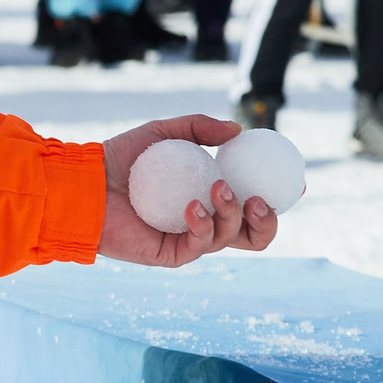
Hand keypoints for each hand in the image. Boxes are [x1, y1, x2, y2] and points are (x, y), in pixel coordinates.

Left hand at [97, 115, 278, 266]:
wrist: (85, 183)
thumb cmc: (120, 159)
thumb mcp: (162, 133)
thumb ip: (198, 128)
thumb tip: (237, 130)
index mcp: (208, 198)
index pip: (253, 204)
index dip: (281, 200)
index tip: (297, 184)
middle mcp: (205, 222)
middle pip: (254, 235)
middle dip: (269, 221)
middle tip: (260, 198)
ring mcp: (189, 240)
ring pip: (232, 239)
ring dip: (233, 214)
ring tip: (219, 189)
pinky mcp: (171, 255)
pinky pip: (199, 246)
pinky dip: (203, 225)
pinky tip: (192, 207)